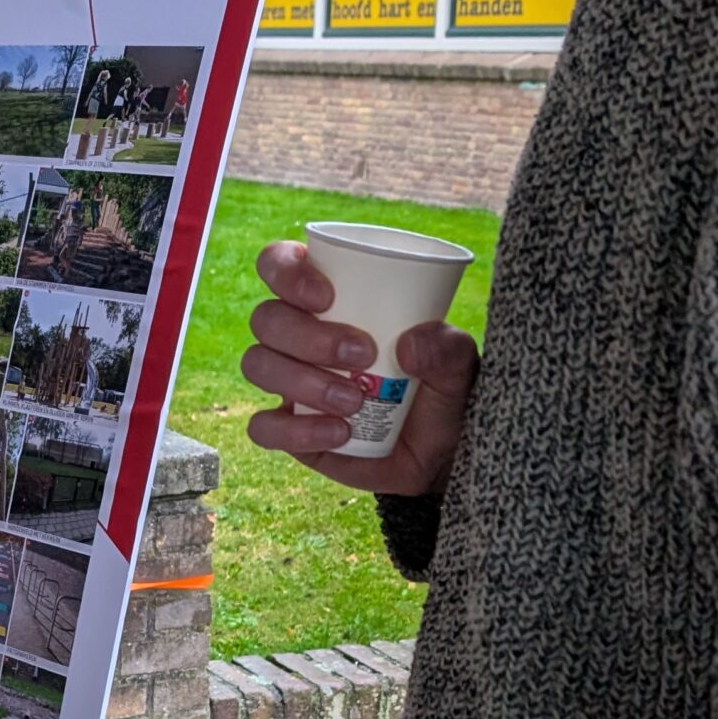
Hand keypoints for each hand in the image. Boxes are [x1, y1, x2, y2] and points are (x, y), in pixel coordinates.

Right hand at [241, 240, 477, 497]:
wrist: (440, 454)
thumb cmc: (441, 391)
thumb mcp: (459, 363)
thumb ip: (446, 347)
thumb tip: (408, 344)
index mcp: (327, 299)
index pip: (279, 264)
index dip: (287, 272)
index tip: (326, 296)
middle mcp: (298, 336)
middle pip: (266, 318)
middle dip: (307, 335)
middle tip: (363, 354)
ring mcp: (288, 382)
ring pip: (258, 365)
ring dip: (302, 380)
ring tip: (355, 400)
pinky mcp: (287, 429)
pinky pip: (263, 427)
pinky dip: (296, 430)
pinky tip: (340, 433)